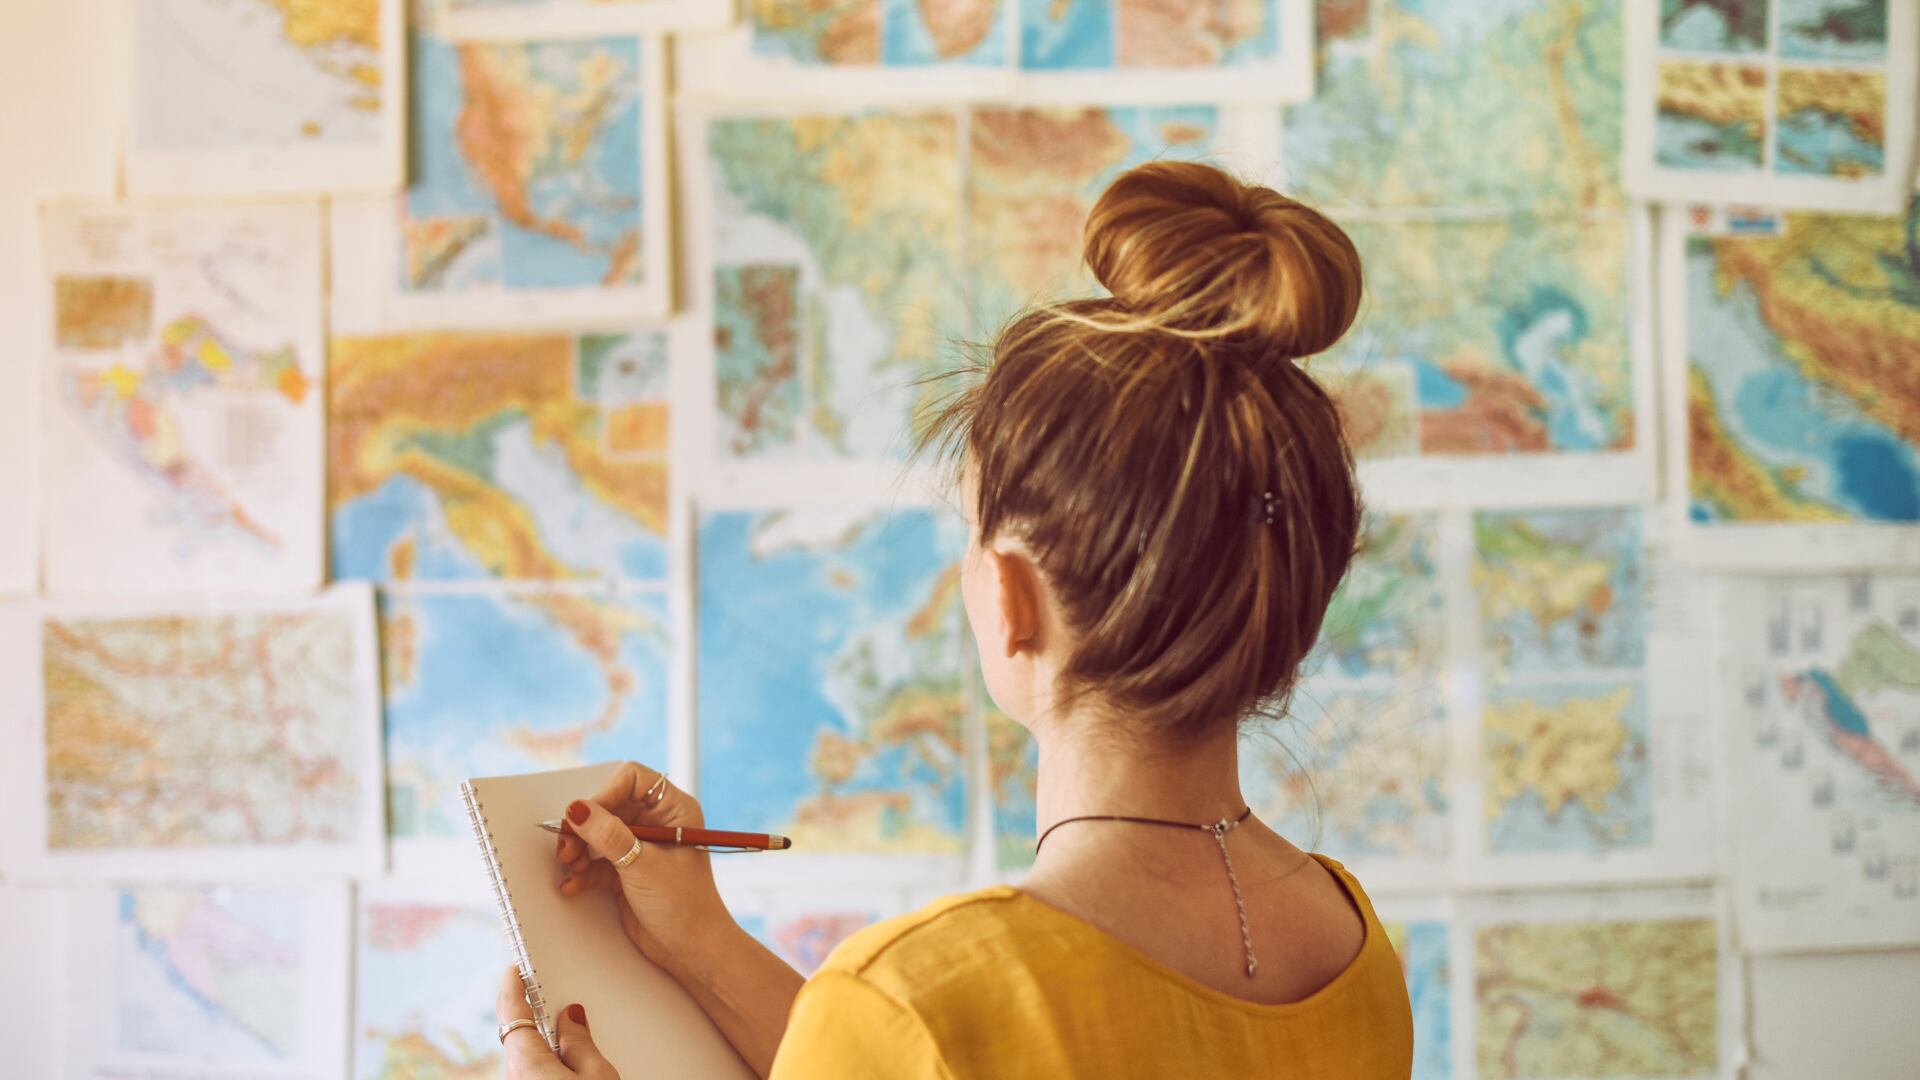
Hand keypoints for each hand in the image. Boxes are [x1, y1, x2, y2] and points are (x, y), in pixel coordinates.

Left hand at [496, 967, 616, 1079]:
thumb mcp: (596, 1075)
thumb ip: (581, 1043)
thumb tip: (572, 1019)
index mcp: (527, 1063)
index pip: (511, 1013)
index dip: (513, 986)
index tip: (518, 969)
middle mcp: (515, 1077)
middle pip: (518, 1033)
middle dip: (533, 1012)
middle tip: (549, 992)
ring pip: (525, 1054)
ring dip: (542, 1039)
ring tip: (568, 1030)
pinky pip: (530, 1071)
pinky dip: (544, 1058)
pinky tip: (566, 1060)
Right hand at [555, 761, 731, 977]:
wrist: (691, 951)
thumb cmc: (685, 905)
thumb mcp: (643, 866)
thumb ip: (608, 836)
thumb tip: (577, 809)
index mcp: (674, 810)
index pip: (633, 780)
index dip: (607, 793)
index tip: (587, 815)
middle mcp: (657, 824)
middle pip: (608, 807)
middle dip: (585, 827)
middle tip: (567, 845)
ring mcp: (640, 848)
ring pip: (598, 835)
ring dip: (579, 850)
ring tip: (570, 866)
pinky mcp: (626, 872)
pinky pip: (596, 862)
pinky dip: (582, 873)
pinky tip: (573, 886)